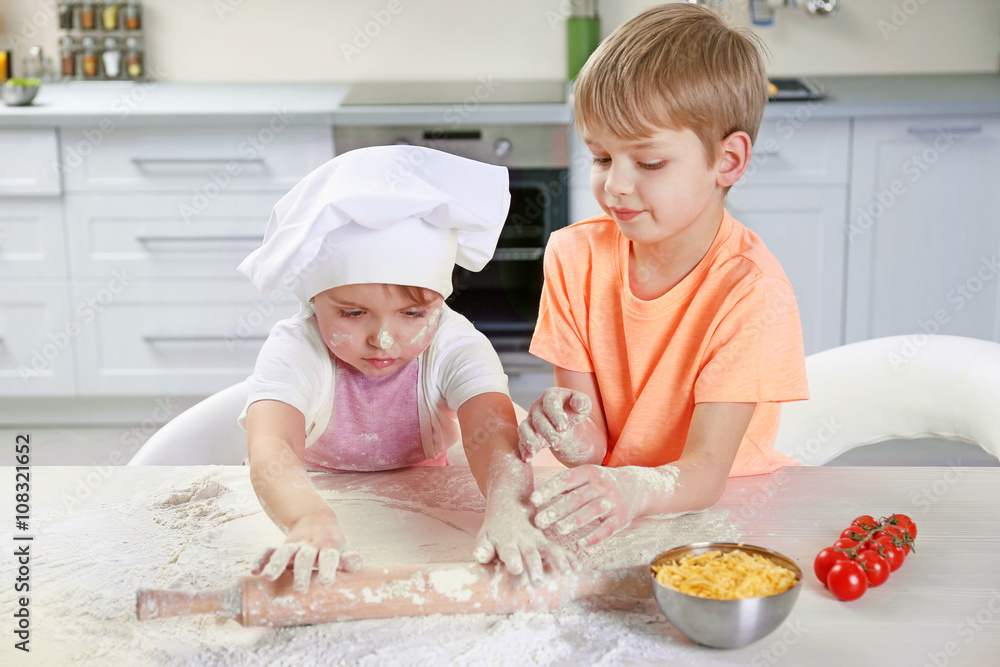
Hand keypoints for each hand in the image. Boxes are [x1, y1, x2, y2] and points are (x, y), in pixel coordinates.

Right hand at [251, 514, 363, 592]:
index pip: (329, 558)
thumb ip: (348, 559)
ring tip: (269, 577)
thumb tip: (357, 564)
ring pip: (284, 552)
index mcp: (327, 546)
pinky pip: (268, 551)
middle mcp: (310, 545)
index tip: (325, 582)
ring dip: (276, 564)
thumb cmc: (331, 542)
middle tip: (300, 590)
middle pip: (305, 557)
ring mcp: (294, 545)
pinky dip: (261, 559)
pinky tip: (255, 572)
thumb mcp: (343, 548)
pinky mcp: (280, 547)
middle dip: (302, 573)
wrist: (315, 517)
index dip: (328, 569)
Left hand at [472, 504, 578, 585]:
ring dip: (559, 561)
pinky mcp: (546, 541)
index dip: (513, 559)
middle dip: (535, 567)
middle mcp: (523, 540)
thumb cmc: (495, 529)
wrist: (510, 504)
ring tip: (568, 573)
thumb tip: (480, 556)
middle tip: (538, 581)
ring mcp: (537, 540)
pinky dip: (569, 557)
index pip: (509, 551)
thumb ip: (483, 548)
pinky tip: (578, 567)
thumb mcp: (485, 536)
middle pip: (530, 553)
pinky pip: (559, 548)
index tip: (516, 569)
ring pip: (549, 549)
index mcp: (506, 541)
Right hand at [517, 387, 591, 460]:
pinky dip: (523, 449)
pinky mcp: (526, 432)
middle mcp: (537, 406)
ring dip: (530, 440)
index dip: (556, 415)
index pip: (550, 403)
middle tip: (558, 443)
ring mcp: (530, 419)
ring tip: (536, 451)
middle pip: (539, 418)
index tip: (564, 428)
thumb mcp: (583, 406)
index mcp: (551, 396)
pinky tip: (527, 458)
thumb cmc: (574, 411)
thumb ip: (583, 403)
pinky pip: (521, 440)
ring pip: (525, 428)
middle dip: (547, 432)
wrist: (566, 422)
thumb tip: (577, 403)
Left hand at [530, 465, 658, 548]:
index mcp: (589, 472)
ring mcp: (613, 501)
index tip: (533, 501)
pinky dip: (594, 537)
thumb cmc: (600, 483)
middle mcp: (601, 485)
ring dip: (574, 522)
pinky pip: (607, 528)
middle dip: (556, 510)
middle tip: (539, 521)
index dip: (549, 490)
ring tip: (557, 530)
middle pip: (576, 498)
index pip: (566, 480)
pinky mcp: (621, 518)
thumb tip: (535, 497)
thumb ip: (565, 484)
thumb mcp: (586, 476)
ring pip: (591, 511)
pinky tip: (581, 544)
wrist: (636, 487)